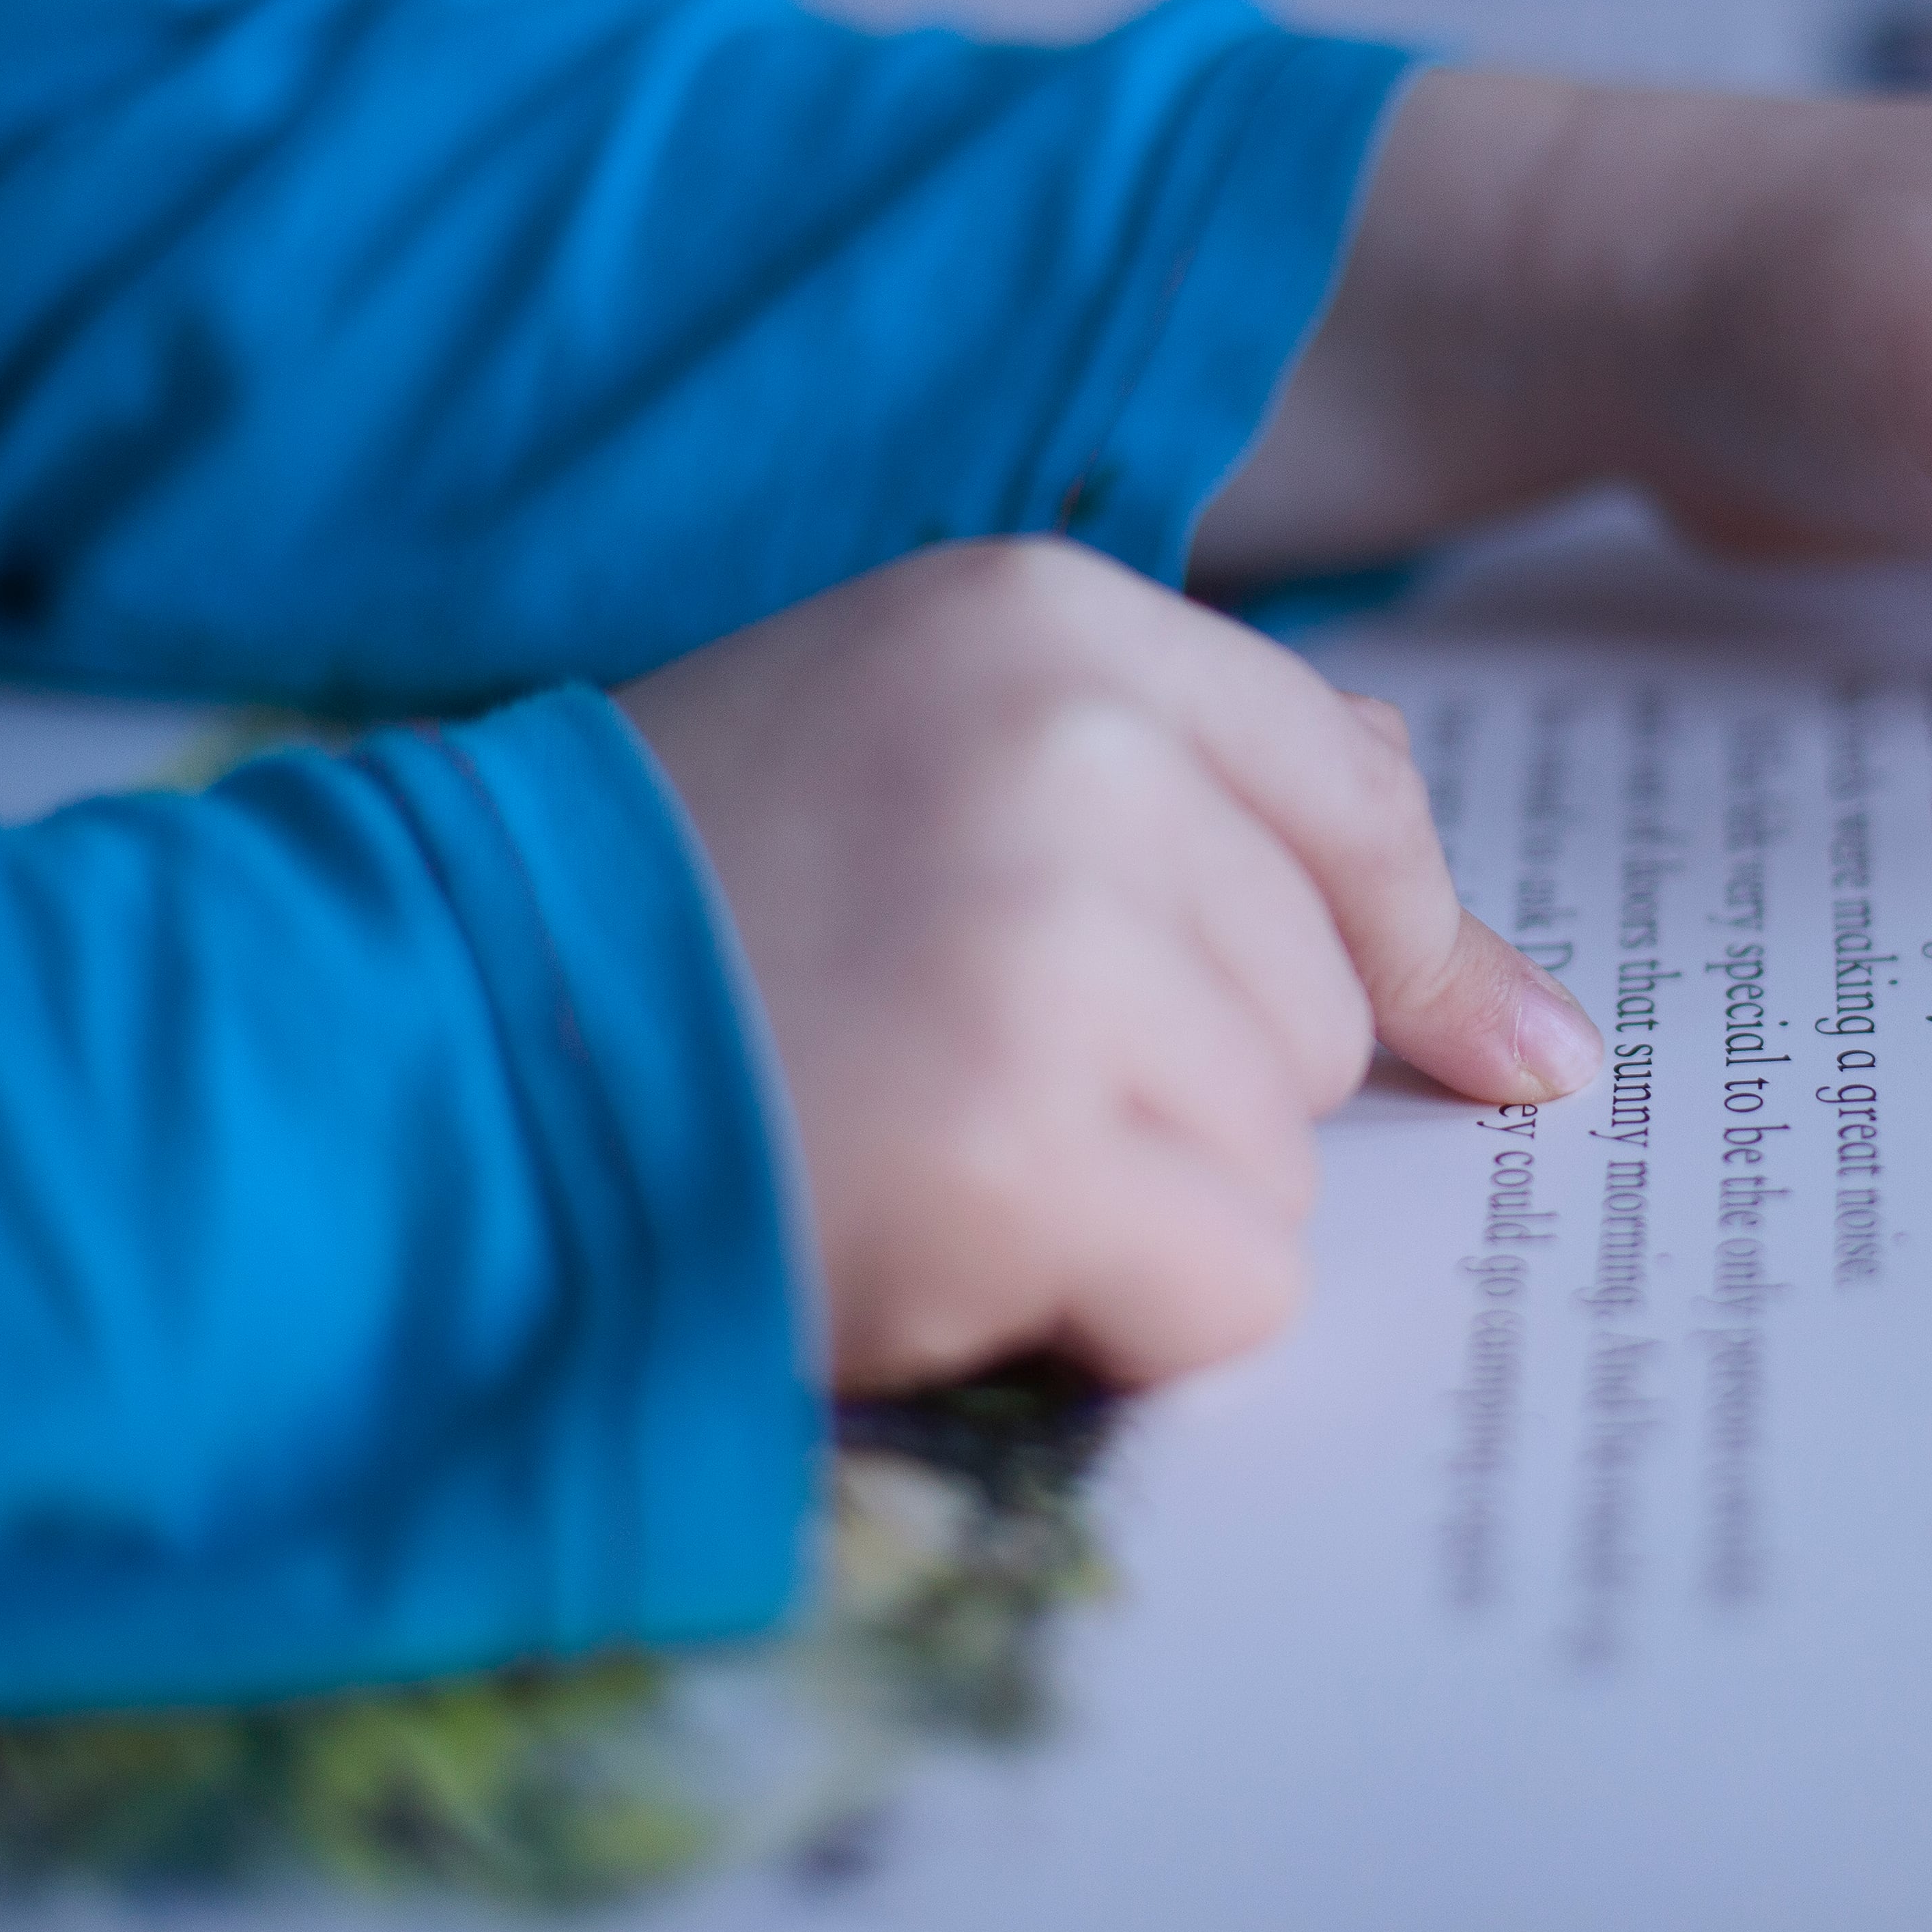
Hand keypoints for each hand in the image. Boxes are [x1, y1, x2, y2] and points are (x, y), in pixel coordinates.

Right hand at [617, 537, 1598, 1392]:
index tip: (1492, 1046)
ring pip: (1281, 1151)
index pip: (1360, 795)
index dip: (1415, 945)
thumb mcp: (933, 741)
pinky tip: (949, 1237)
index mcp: (1048, 620)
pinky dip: (1121, 1311)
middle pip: (1326, 1000)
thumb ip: (1202, 795)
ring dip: (1141, 1193)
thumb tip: (1507, 990)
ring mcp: (1046, 950)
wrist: (423, 1032)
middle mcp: (1073, 754)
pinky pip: (1230, 1284)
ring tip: (928, 1129)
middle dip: (1194, 1076)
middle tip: (967, 1056)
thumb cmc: (694, 897)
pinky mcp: (1018, 1147)